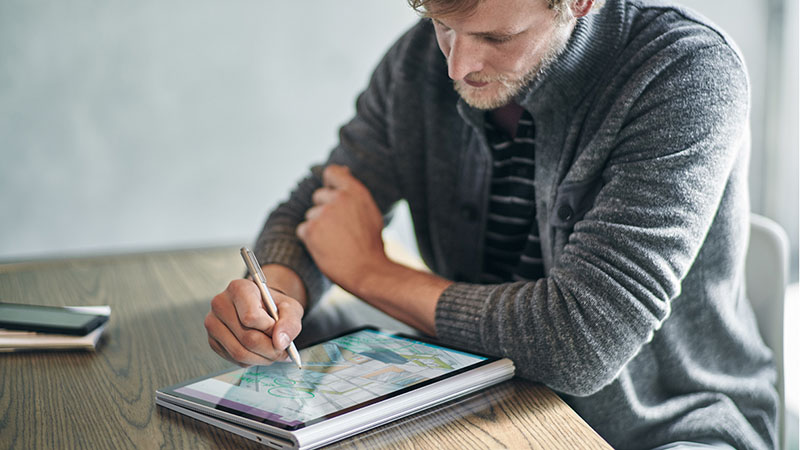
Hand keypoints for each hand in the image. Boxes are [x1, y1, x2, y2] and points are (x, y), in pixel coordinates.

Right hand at [204, 276, 303, 366]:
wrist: (261, 309)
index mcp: (239, 288)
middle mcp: (221, 304)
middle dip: (270, 349)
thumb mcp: (290, 308)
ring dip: (263, 358)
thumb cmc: (273, 306)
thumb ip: (290, 322)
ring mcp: (213, 323)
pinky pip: (234, 359)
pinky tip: (260, 352)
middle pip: (247, 338)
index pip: (251, 317)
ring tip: (274, 352)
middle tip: (283, 349)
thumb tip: (280, 342)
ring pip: (240, 352)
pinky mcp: (213, 340)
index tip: (278, 329)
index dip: (269, 328)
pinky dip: (252, 361)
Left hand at [296, 165, 388, 295]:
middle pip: (318, 196)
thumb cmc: (371, 244)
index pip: (332, 173)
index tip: (331, 193)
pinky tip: (326, 248)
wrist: (368, 270)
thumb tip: (344, 171)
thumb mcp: (369, 211)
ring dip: (318, 227)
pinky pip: (303, 230)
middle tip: (340, 230)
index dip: (329, 183)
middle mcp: (338, 199)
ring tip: (336, 242)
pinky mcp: (311, 229)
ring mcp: (323, 213)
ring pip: (310, 215)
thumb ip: (353, 192)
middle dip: (324, 211)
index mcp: (355, 192)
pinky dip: (311, 240)